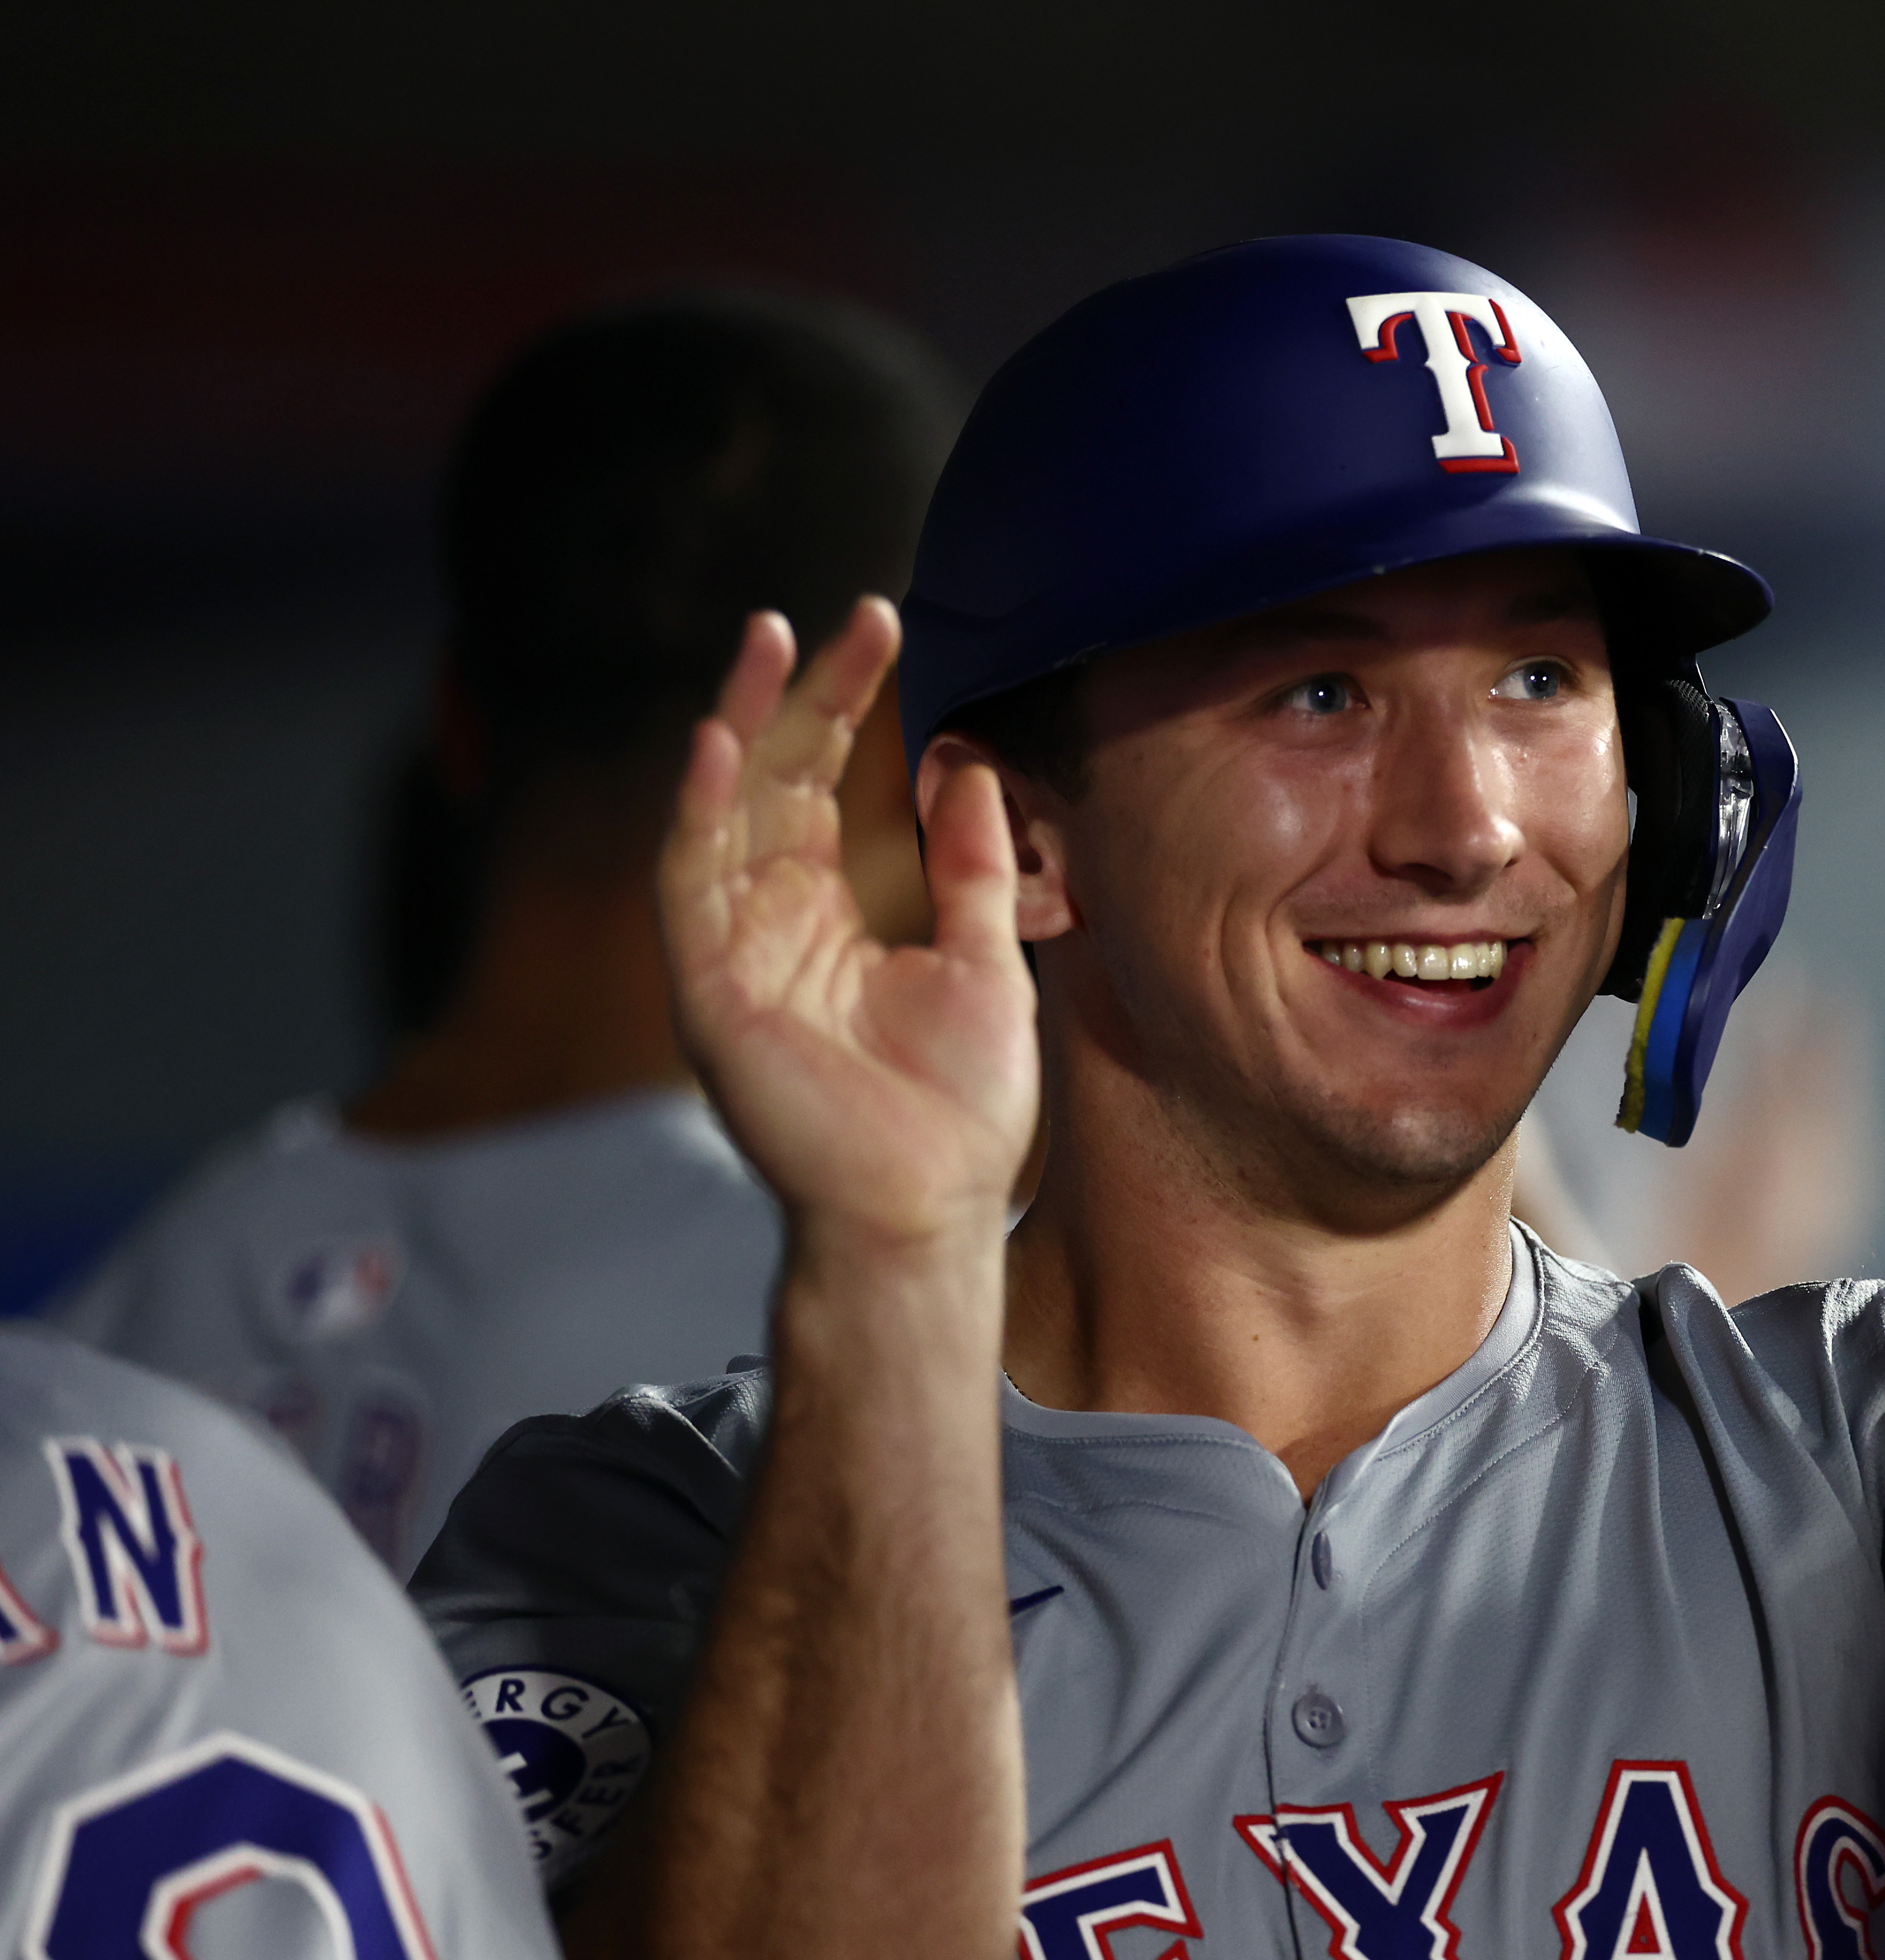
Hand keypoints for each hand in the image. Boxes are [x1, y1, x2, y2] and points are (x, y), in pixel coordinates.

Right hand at [660, 601, 1037, 1251]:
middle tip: (843, 616)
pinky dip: (698, 812)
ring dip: (741, 722)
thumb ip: (974, 867)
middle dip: (805, 693)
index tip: (886, 630)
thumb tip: (970, 766)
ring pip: (723, 809)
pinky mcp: (707, 989)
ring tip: (767, 639)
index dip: (852, 705)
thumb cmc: (959, 1106)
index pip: (832, 782)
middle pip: (778, 778)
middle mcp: (773, 919)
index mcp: (834, 911)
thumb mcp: (985, 960)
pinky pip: (689, 883)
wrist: (929, 1208)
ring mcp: (734, 950)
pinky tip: (717, 744)